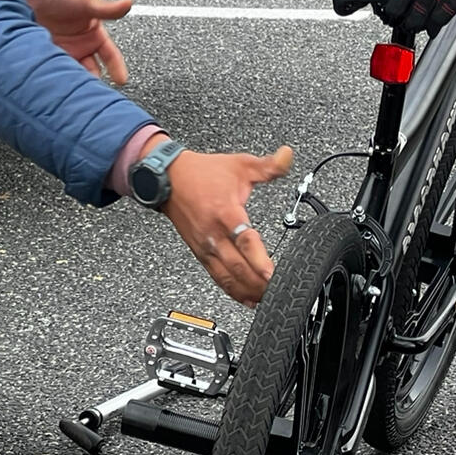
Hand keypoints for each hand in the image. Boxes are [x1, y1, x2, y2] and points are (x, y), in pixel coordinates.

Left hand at [27, 0, 131, 85]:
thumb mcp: (88, 2)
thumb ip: (109, 8)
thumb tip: (128, 2)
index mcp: (96, 36)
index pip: (111, 56)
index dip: (117, 68)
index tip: (121, 80)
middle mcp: (82, 46)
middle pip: (93, 70)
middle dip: (94, 81)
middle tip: (94, 90)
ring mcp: (65, 51)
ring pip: (74, 73)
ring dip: (75, 80)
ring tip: (74, 86)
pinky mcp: (47, 54)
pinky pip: (54, 70)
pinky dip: (57, 76)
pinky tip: (56, 78)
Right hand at [160, 143, 292, 306]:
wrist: (168, 179)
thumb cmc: (202, 173)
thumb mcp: (239, 165)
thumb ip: (267, 166)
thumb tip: (287, 155)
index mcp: (226, 213)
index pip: (245, 241)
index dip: (259, 260)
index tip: (272, 274)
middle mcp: (214, 235)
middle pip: (238, 267)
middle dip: (259, 282)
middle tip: (278, 290)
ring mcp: (206, 247)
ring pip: (227, 277)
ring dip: (247, 291)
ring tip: (266, 298)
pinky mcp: (200, 253)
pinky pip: (218, 278)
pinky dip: (233, 291)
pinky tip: (247, 299)